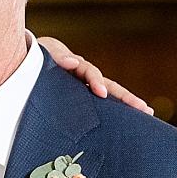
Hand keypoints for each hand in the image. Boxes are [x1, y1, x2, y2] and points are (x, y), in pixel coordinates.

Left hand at [37, 37, 151, 114]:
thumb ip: (57, 57)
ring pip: (109, 96)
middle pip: (109, 86)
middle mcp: (86, 78)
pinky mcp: (81, 100)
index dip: (95, 81)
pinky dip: (114, 113)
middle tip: (143, 109)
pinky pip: (100, 108)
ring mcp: (86, 89)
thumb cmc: (39, 59)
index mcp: (76, 67)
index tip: (101, 93)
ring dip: (126, 105)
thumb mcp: (46, 53)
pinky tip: (126, 124)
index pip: (90, 72)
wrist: (31, 62)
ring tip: (146, 113)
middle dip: (126, 98)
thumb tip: (72, 63)